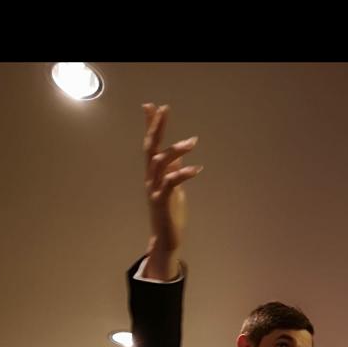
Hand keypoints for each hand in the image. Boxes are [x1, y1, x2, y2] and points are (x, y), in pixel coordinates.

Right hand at [142, 104, 202, 277]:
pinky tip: (197, 169)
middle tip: (164, 110)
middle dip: (156, 128)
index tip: (153, 106)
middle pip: (150, 148)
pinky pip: (170, 183)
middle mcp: (150, 179)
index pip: (150, 144)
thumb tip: (175, 153)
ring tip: (192, 142)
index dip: (151, 126)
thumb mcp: (172, 186)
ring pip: (160, 163)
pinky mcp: (162, 202)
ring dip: (175, 150)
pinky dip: (183, 174)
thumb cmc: (169, 213)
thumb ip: (171, 169)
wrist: (166, 240)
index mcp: (152, 173)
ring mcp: (154, 190)